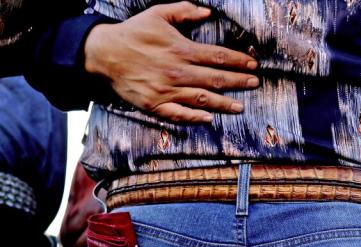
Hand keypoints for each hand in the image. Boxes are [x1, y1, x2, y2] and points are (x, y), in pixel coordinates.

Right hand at [84, 2, 259, 123]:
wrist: (102, 53)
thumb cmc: (133, 33)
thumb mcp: (157, 14)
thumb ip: (184, 11)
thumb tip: (207, 12)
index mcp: (180, 49)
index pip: (216, 56)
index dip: (237, 61)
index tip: (252, 65)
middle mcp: (176, 71)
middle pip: (215, 79)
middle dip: (238, 82)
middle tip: (255, 84)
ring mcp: (166, 90)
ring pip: (202, 99)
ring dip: (224, 104)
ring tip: (240, 107)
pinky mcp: (155, 105)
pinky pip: (178, 114)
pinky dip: (194, 118)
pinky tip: (209, 119)